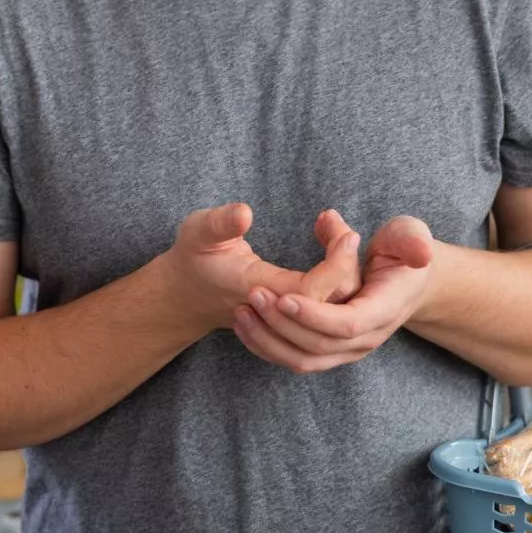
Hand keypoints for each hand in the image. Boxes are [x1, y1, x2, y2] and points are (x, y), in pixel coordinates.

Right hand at [161, 205, 363, 334]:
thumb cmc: (193, 258)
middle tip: (345, 231)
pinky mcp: (291, 319)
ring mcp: (285, 319)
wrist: (184, 297)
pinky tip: (337, 257)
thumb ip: (220, 223)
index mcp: (258, 289)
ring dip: (346, 278)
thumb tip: (245, 213)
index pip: (311, 290)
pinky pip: (325, 311)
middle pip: (331, 306)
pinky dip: (339, 287)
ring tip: (342, 238)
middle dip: (348, 270)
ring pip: (332, 312)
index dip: (336, 266)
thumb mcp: (198, 232)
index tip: (347, 234)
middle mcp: (276, 310)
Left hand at [234, 215, 436, 374]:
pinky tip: (245, 326)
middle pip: (319, 346)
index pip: (346, 324)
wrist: (408, 282)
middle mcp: (366, 338)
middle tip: (252, 295)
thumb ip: (412, 240)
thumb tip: (420, 252)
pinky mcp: (331, 352)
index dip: (313, 315)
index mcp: (383, 310)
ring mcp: (348, 350)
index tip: (282, 296)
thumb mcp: (409, 236)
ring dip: (270, 341)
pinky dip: (268, 348)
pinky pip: (296, 360)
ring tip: (242, 312)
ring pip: (304, 361)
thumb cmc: (403, 253)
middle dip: (282, 324)